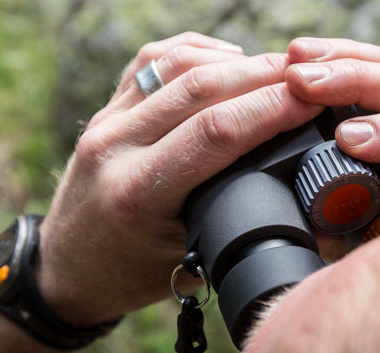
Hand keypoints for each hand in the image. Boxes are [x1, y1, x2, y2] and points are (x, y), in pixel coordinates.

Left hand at [35, 32, 322, 324]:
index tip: (314, 101)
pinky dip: (197, 51)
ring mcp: (105, 122)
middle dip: (264, 75)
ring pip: (177, 65)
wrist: (65, 271)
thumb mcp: (190, 259)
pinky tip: (230, 58)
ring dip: (235, 60)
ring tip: (279, 69)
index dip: (271, 109)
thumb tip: (312, 205)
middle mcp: (115, 147)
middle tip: (311, 76)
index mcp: (137, 194)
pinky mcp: (106, 109)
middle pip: (200, 88)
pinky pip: (152, 61)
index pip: (216, 133)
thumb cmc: (130, 275)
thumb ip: (238, 221)